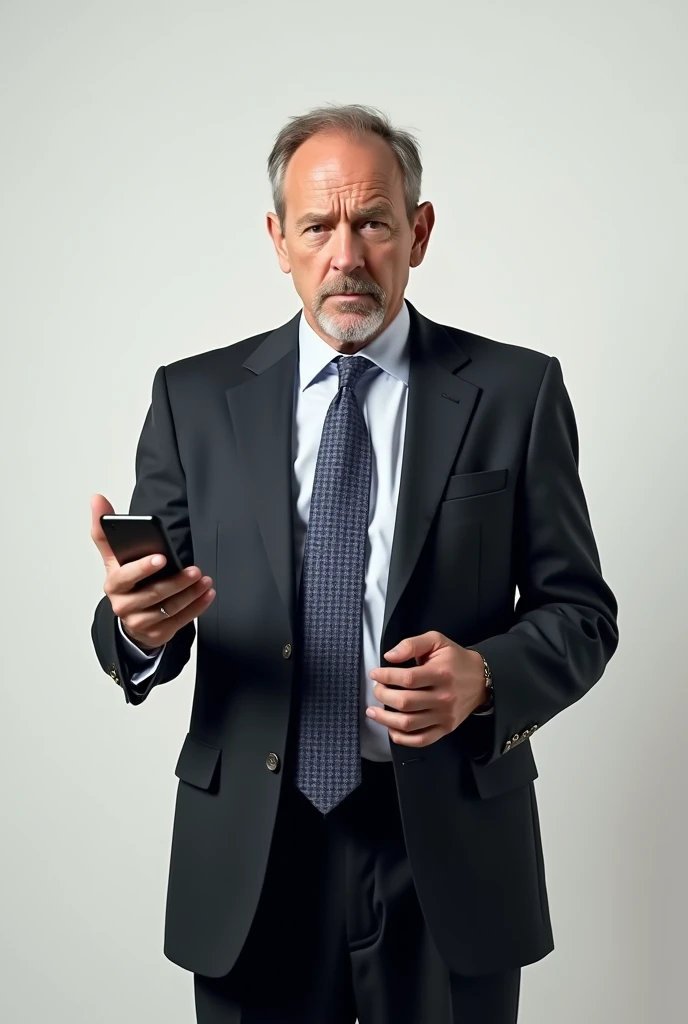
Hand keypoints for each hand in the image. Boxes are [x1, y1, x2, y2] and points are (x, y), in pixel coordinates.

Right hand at [90, 494, 215, 650]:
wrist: (130, 616)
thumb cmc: (125, 581)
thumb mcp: (114, 557)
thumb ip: (106, 530)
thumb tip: (97, 498)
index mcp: (114, 584)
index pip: (126, 576)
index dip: (143, 568)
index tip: (161, 557)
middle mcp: (123, 605)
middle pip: (152, 594)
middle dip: (176, 582)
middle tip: (194, 570)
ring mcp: (139, 622)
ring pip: (168, 609)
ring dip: (190, 594)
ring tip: (204, 580)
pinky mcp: (156, 634)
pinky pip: (179, 622)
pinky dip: (196, 608)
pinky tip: (206, 595)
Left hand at [366, 631, 486, 747]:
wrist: (482, 680)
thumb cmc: (456, 660)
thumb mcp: (436, 641)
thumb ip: (411, 644)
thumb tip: (389, 656)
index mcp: (441, 674)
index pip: (407, 679)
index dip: (386, 676)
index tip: (375, 674)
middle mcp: (444, 697)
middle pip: (405, 702)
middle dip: (382, 695)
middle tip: (376, 689)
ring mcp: (444, 716)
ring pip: (409, 724)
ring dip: (385, 719)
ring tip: (373, 711)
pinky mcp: (445, 728)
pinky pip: (420, 739)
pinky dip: (402, 738)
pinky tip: (391, 729)